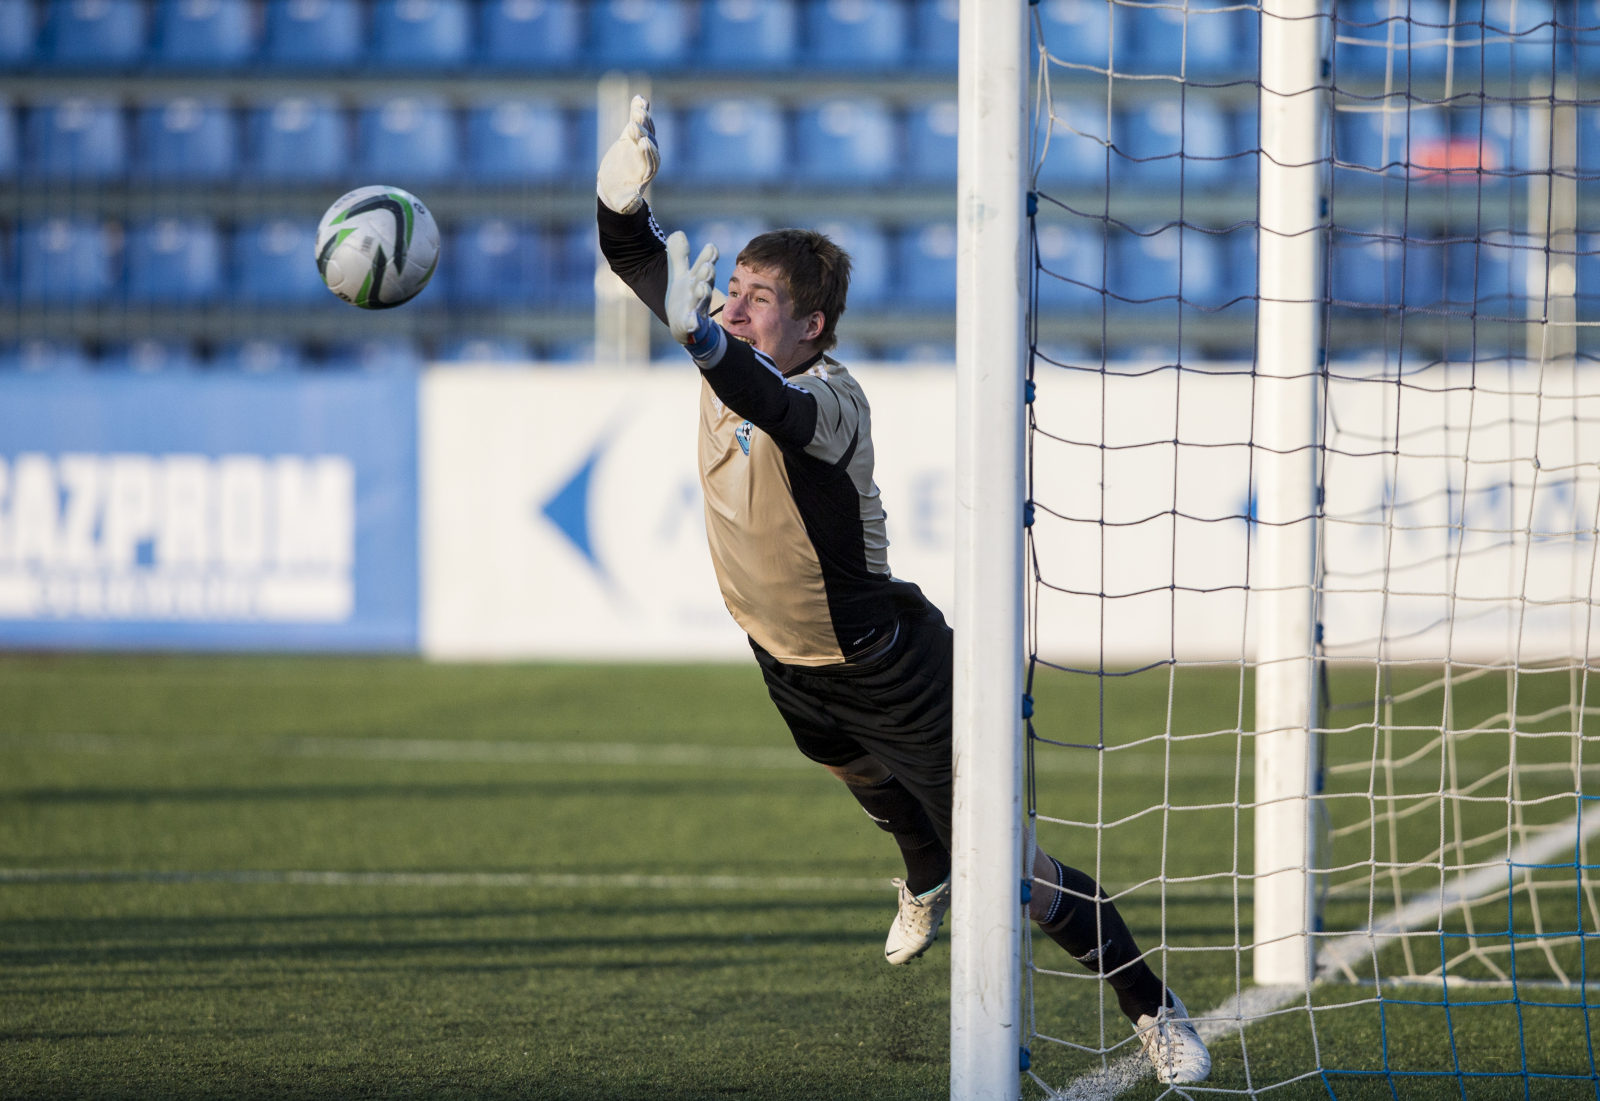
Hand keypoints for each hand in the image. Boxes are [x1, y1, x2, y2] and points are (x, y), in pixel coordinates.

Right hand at [596, 94, 659, 214]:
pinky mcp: (632, 135)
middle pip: (650, 142)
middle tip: (634, 123)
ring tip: (638, 107)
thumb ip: (629, 204)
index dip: (649, 152)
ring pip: (646, 129)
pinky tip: (638, 99)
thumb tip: (635, 204)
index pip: (653, 161)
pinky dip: (638, 110)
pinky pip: (637, 121)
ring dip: (642, 118)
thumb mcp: (623, 203)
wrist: (614, 186)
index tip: (643, 143)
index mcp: (648, 172)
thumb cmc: (620, 197)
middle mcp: (648, 156)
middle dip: (643, 132)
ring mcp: (641, 143)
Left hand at [665, 231, 718, 346]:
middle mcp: (699, 293)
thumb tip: (678, 232)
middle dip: (707, 275)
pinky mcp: (689, 325)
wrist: (684, 326)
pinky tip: (692, 321)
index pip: (704, 265)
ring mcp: (695, 309)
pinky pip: (692, 324)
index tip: (711, 247)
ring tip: (702, 287)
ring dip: (703, 295)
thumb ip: (678, 255)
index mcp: (697, 279)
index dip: (708, 257)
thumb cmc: (684, 297)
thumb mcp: (678, 274)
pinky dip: (693, 323)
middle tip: (708, 266)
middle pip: (705, 282)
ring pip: (701, 302)